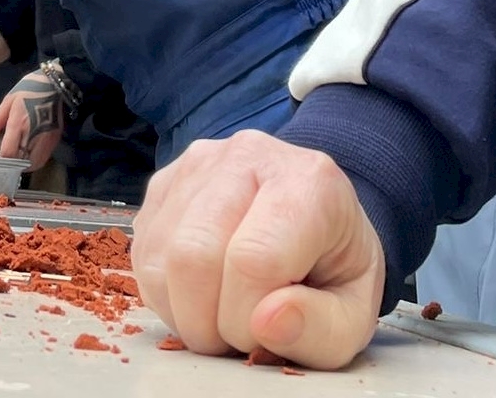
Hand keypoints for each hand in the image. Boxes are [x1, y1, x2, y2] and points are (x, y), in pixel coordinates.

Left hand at [0, 72, 64, 168]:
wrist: (57, 84)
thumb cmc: (30, 90)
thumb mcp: (8, 102)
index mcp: (18, 124)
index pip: (8, 153)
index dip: (1, 160)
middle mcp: (33, 135)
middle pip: (21, 162)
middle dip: (13, 164)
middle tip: (8, 159)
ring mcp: (46, 139)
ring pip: (34, 164)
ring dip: (25, 164)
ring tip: (19, 157)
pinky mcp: (55, 140)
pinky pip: (44, 158)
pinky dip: (35, 160)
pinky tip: (30, 152)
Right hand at [130, 130, 383, 369]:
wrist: (315, 222)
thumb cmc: (334, 268)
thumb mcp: (354, 314)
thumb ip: (321, 329)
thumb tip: (265, 324)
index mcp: (309, 182)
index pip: (253, 260)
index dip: (247, 319)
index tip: (263, 334)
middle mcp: (247, 157)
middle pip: (192, 256)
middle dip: (206, 323)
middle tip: (234, 338)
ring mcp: (196, 165)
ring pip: (158, 260)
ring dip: (182, 313)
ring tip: (219, 315)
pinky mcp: (162, 184)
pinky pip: (141, 256)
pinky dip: (164, 296)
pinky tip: (199, 294)